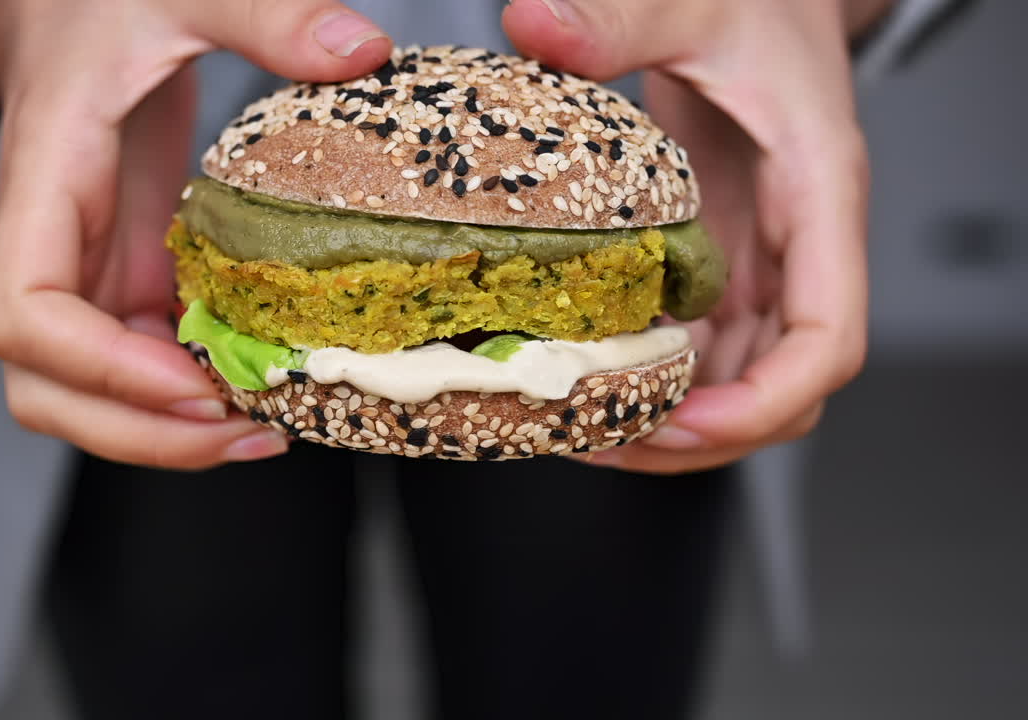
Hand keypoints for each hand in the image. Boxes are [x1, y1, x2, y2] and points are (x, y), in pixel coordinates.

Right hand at [0, 0, 392, 467]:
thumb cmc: (106, 0)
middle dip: (140, 430)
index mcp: (43, 188)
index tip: (194, 378)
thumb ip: (262, 14)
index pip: (23, 315)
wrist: (74, 8)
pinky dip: (189, 396)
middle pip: (47, 388)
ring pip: (87, 395)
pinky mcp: (125, 278)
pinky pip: (141, 365)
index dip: (101, 368)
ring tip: (263, 427)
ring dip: (164, 431)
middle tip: (247, 430)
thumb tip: (360, 50)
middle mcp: (51, 250)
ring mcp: (87, 273)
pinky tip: (261, 392)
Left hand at [503, 0, 878, 472]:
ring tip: (587, 427)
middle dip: (705, 434)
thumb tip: (539, 23)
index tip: (688, 424)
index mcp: (818, 196)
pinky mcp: (724, 260)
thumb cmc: (758, 2)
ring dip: (675, 418)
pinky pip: (703, 345)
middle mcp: (797, 246)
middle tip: (611, 441)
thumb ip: (621, 18)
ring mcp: (760, 260)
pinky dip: (655, 376)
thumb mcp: (694, 1)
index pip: (828, 338)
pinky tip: (593, 376)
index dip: (765, 401)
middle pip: (783, 387)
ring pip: (740, 378)